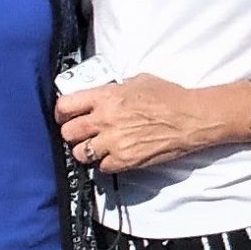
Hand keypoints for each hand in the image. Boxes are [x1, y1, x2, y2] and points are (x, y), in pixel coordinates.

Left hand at [55, 74, 224, 173]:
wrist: (189, 118)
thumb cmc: (168, 96)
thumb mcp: (137, 81)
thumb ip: (114, 90)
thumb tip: (103, 95)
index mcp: (105, 96)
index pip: (66, 106)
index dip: (61, 112)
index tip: (63, 116)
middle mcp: (104, 119)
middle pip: (68, 132)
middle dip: (71, 133)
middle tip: (79, 133)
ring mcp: (113, 142)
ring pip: (80, 154)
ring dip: (85, 151)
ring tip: (94, 147)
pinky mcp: (125, 160)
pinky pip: (102, 168)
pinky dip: (105, 164)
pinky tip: (113, 156)